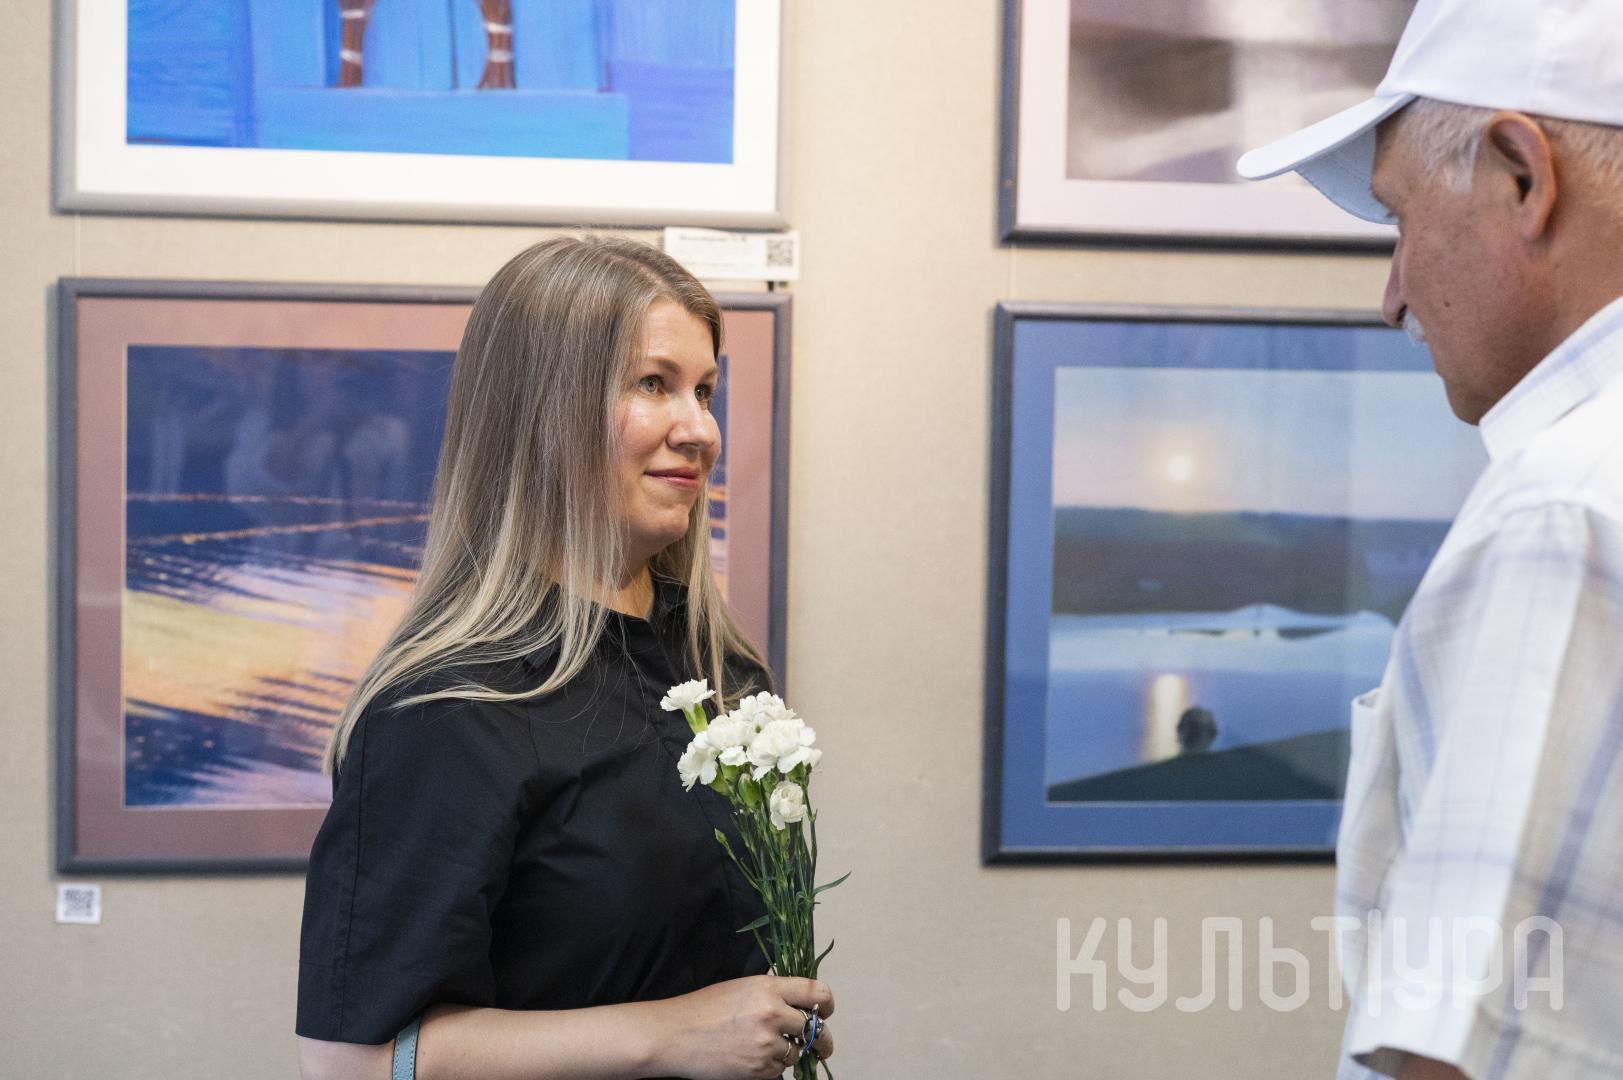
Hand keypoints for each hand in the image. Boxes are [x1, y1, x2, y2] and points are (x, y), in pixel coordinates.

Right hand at [653, 975, 835, 1079]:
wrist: (674, 1035)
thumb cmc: (703, 1008)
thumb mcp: (742, 987)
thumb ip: (773, 994)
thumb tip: (799, 1006)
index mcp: (769, 988)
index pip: (816, 993)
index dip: (826, 1004)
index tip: (826, 1012)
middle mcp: (772, 1014)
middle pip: (814, 1028)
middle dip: (821, 1038)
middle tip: (823, 1045)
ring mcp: (766, 1044)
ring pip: (797, 1052)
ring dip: (790, 1052)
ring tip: (767, 1047)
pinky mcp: (758, 1069)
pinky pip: (779, 1070)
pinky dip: (772, 1067)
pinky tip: (752, 1058)